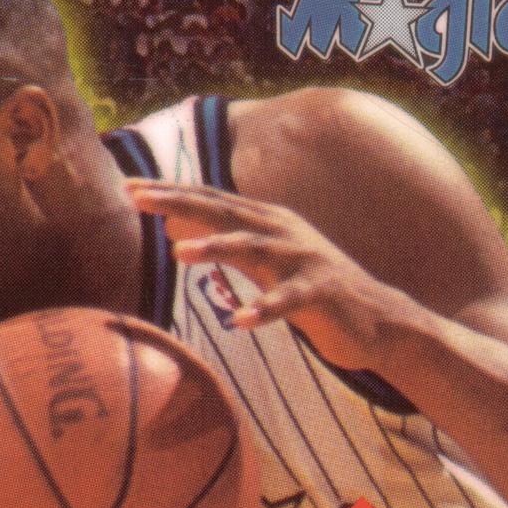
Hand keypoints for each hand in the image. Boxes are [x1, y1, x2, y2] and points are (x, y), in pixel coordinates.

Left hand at [126, 178, 422, 370]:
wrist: (379, 320)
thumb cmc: (310, 290)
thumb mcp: (263, 261)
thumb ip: (225, 243)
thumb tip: (174, 231)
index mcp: (266, 221)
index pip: (210, 200)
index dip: (170, 192)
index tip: (128, 187)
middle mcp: (282, 231)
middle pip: (223, 212)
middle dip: (179, 202)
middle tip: (138, 198)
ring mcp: (303, 260)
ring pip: (254, 249)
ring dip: (216, 248)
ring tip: (179, 253)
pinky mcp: (322, 293)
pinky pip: (289, 300)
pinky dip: (264, 308)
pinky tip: (239, 320)